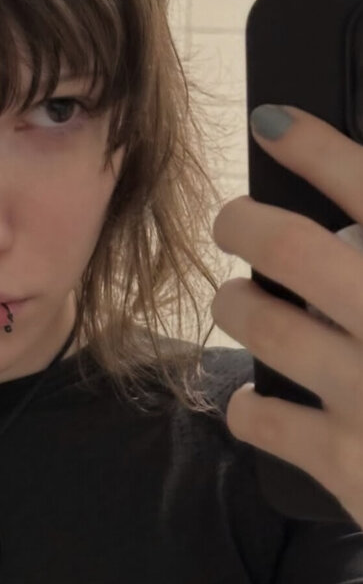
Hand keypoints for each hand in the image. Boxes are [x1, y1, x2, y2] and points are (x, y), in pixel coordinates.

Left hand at [211, 104, 362, 528]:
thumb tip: (358, 218)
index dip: (316, 147)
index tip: (272, 123)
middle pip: (294, 248)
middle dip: (246, 222)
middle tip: (233, 221)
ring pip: (265, 325)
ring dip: (237, 304)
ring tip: (236, 300)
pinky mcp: (345, 461)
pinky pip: (263, 418)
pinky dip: (247, 405)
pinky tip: (250, 400)